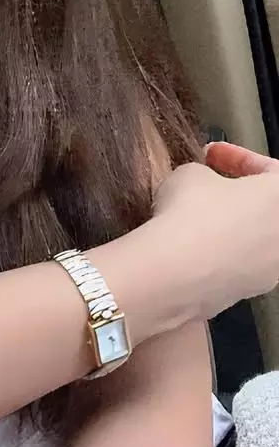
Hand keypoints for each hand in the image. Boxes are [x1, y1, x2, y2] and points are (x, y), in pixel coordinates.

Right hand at [150, 141, 278, 321]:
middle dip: (238, 193)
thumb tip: (204, 183)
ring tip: (194, 217)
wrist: (177, 271)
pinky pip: (239, 262)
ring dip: (231, 224)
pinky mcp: (249, 292)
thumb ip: (206, 173)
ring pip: (255, 237)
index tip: (211, 154)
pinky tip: (191, 245)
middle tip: (208, 183)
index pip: (271, 168)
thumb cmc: (192, 212)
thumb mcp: (191, 172)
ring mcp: (272, 269)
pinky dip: (221, 251)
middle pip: (266, 206)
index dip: (237, 156)